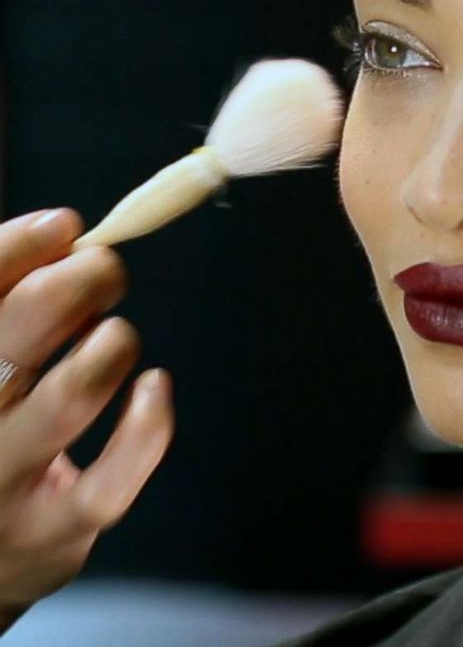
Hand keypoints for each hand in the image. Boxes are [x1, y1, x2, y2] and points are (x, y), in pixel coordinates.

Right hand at [0, 209, 173, 630]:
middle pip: (14, 333)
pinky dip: (147, 426)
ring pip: (68, 397)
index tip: (65, 225)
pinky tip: (153, 388)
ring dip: (110, 347)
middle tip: (104, 270)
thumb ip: (13, 296)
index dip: (17, 249)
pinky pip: (110, 481)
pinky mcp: (48, 532)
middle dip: (75, 284)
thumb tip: (63, 233)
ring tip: (113, 335)